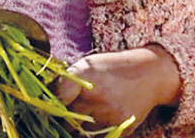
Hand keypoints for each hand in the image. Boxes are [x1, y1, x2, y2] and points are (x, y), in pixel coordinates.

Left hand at [53, 45, 182, 130]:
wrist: (151, 74)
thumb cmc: (113, 68)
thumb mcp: (89, 65)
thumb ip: (67, 81)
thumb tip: (43, 98)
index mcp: (86, 74)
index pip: (59, 95)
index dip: (53, 102)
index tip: (49, 104)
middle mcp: (97, 95)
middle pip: (68, 117)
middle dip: (67, 116)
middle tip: (71, 109)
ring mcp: (110, 114)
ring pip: (81, 131)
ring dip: (80, 126)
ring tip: (90, 112)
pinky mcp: (122, 127)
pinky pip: (98, 137)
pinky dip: (95, 133)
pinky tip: (100, 120)